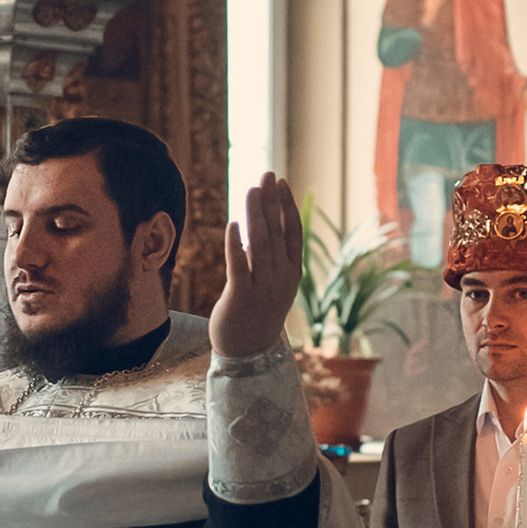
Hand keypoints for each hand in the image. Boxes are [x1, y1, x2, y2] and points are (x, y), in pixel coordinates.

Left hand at [210, 171, 301, 358]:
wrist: (249, 352)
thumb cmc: (257, 312)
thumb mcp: (269, 282)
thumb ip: (264, 256)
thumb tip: (254, 227)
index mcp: (291, 272)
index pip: (293, 232)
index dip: (287, 206)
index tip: (280, 181)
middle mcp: (280, 279)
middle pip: (276, 233)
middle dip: (271, 202)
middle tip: (265, 174)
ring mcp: (262, 288)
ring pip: (260, 245)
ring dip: (256, 215)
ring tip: (251, 191)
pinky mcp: (239, 298)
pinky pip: (238, 267)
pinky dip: (236, 244)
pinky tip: (233, 224)